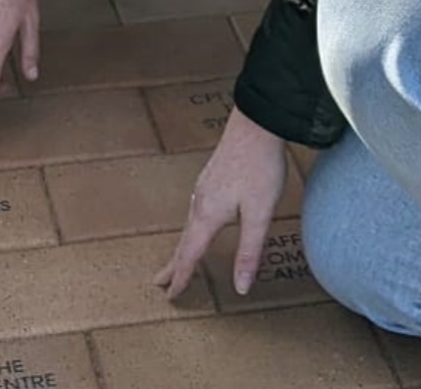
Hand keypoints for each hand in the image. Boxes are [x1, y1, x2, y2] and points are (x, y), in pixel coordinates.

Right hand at [153, 109, 286, 297]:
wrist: (257, 124)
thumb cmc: (260, 167)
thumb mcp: (260, 214)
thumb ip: (249, 251)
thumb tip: (241, 287)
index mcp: (208, 215)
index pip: (190, 254)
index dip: (182, 277)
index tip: (171, 295)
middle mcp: (200, 202)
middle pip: (184, 241)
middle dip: (174, 264)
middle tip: (160, 283)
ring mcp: (203, 188)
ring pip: (188, 225)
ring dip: (182, 246)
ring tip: (179, 259)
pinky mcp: (210, 177)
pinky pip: (194, 211)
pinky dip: (191, 228)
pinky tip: (199, 223)